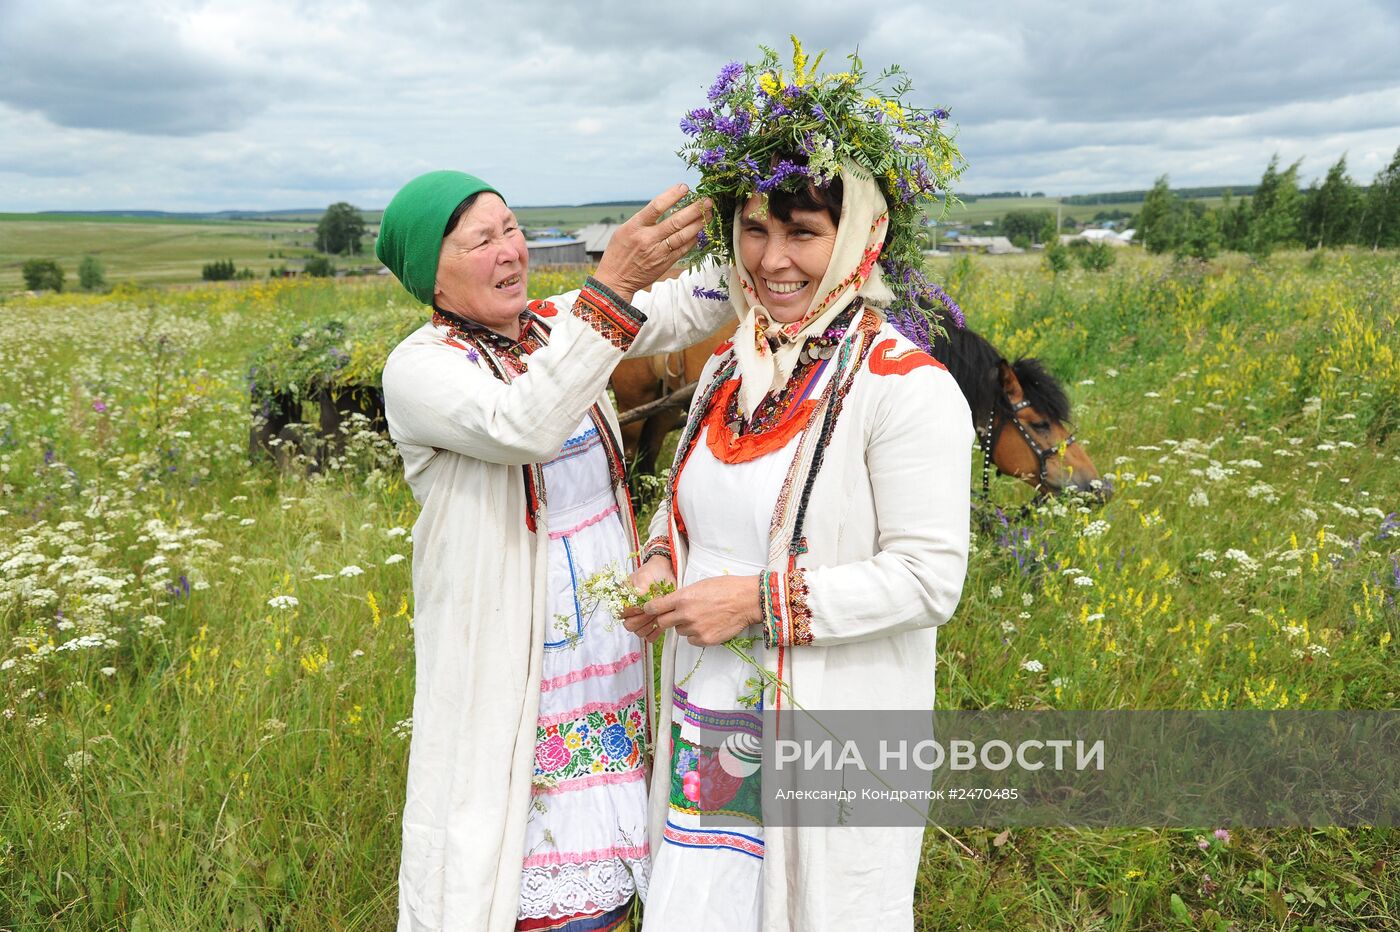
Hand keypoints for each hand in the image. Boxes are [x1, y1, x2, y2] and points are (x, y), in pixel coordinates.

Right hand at [593, 184, 711, 302]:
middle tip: (707, 201)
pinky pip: (683, 249)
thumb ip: (644, 220)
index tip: (685, 188)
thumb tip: (667, 206)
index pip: (656, 206)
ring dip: (698, 224)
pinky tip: (701, 231)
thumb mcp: (624, 230)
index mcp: (635, 226)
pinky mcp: (665, 263)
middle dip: (694, 210)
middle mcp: (648, 238)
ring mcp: (658, 252)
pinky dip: (693, 239)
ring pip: (683, 236)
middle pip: (675, 221)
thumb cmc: (619, 252)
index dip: (672, 195)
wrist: (615, 279)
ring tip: (709, 214)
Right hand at [621, 556, 675, 643]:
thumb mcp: (646, 575)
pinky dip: (656, 632)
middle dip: (642, 619)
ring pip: (639, 632)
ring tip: (659, 613)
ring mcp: (641, 618)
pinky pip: (650, 636)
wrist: (667, 574)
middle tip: (653, 610)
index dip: (631, 611)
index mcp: (623, 599)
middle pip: (629, 625)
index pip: (620, 613)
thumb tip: (637, 594)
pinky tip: (662, 623)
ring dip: (650, 625)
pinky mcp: (652, 624)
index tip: (642, 605)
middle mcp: (630, 611)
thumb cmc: (653, 573)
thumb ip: (640, 584)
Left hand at [640, 575, 761, 647]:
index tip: (650, 610)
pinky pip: (692, 640)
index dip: (650, 609)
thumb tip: (672, 603)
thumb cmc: (726, 588)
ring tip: (701, 617)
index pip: (655, 607)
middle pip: (662, 623)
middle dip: (666, 620)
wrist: (747, 600)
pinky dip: (696, 635)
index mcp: (682, 598)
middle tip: (675, 616)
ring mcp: (695, 629)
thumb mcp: (700, 585)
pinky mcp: (705, 640)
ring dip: (685, 626)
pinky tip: (708, 626)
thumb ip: (683, 596)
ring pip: (680, 631)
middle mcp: (686, 614)